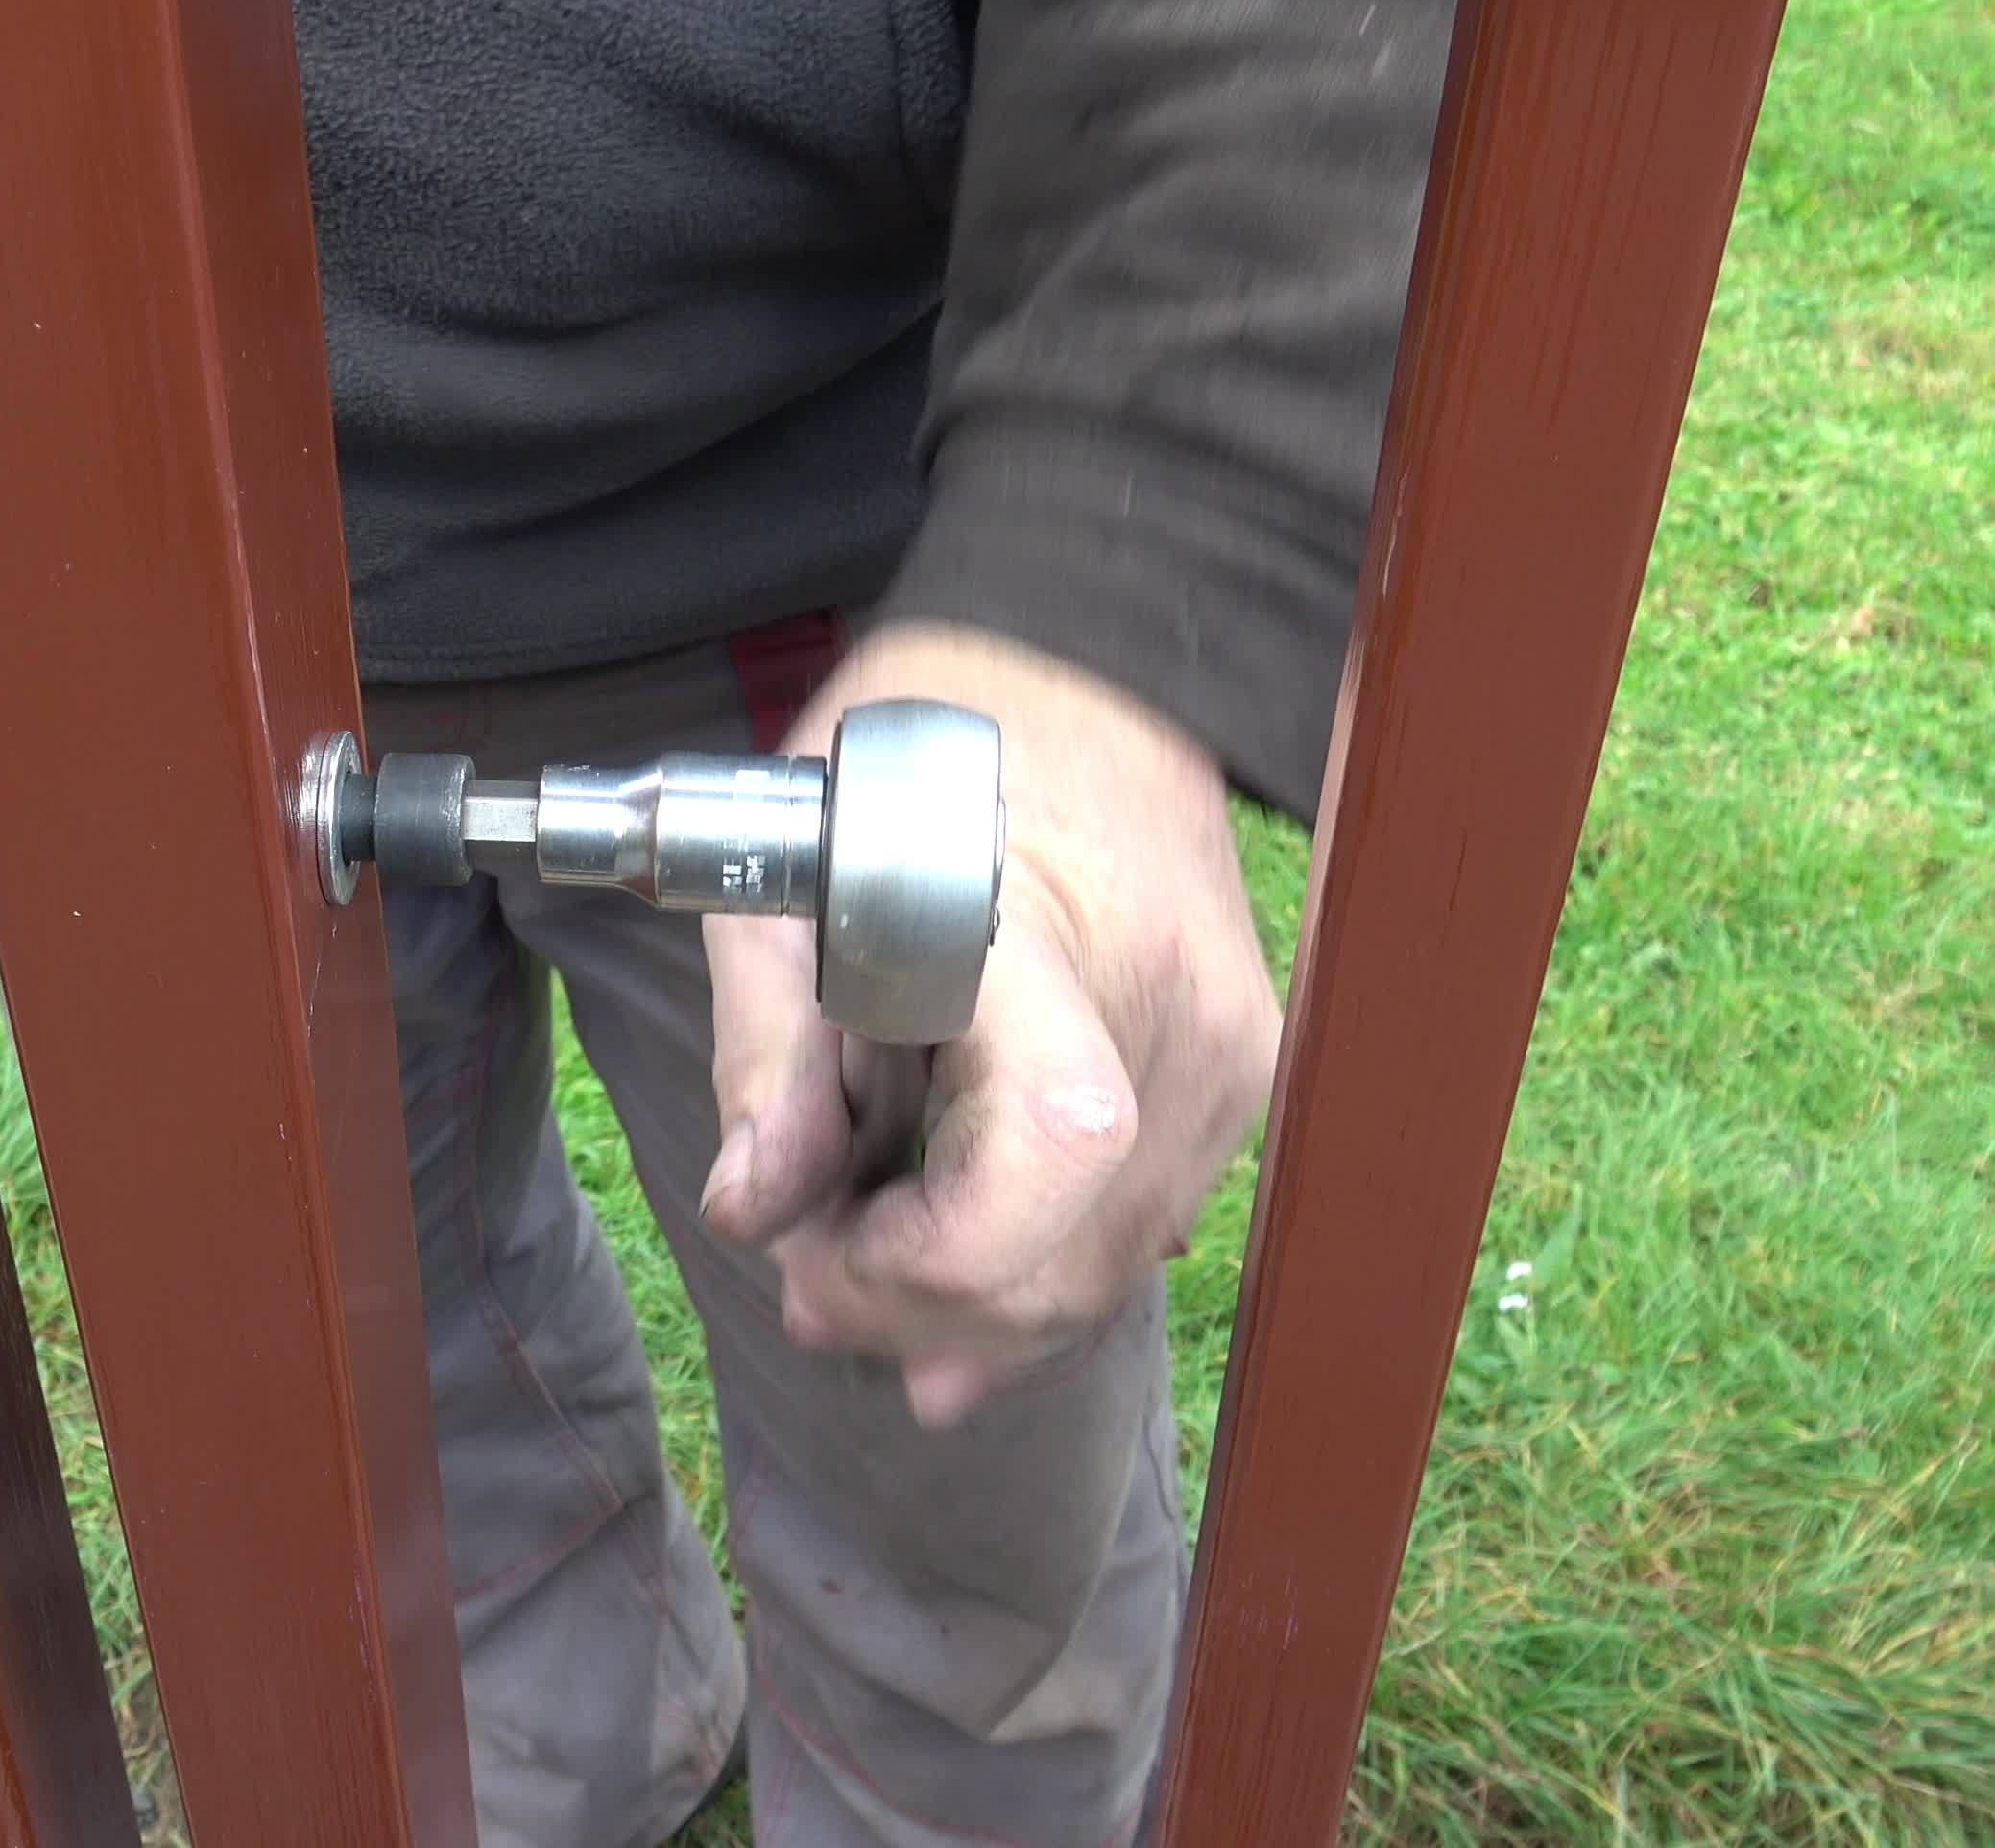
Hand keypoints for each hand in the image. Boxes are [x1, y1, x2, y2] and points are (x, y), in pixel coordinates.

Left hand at [699, 622, 1283, 1425]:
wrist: (1087, 681)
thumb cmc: (916, 763)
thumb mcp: (785, 876)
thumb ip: (765, 1049)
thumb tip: (754, 1208)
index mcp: (1046, 936)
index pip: (1051, 1151)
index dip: (933, 1255)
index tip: (826, 1245)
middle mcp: (1169, 1007)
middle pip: (1068, 1256)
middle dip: (922, 1312)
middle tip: (808, 1282)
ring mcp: (1226, 1053)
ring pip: (1104, 1271)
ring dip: (974, 1313)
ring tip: (859, 1273)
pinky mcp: (1240, 1081)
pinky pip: (1137, 1227)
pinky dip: (1038, 1270)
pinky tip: (950, 1260)